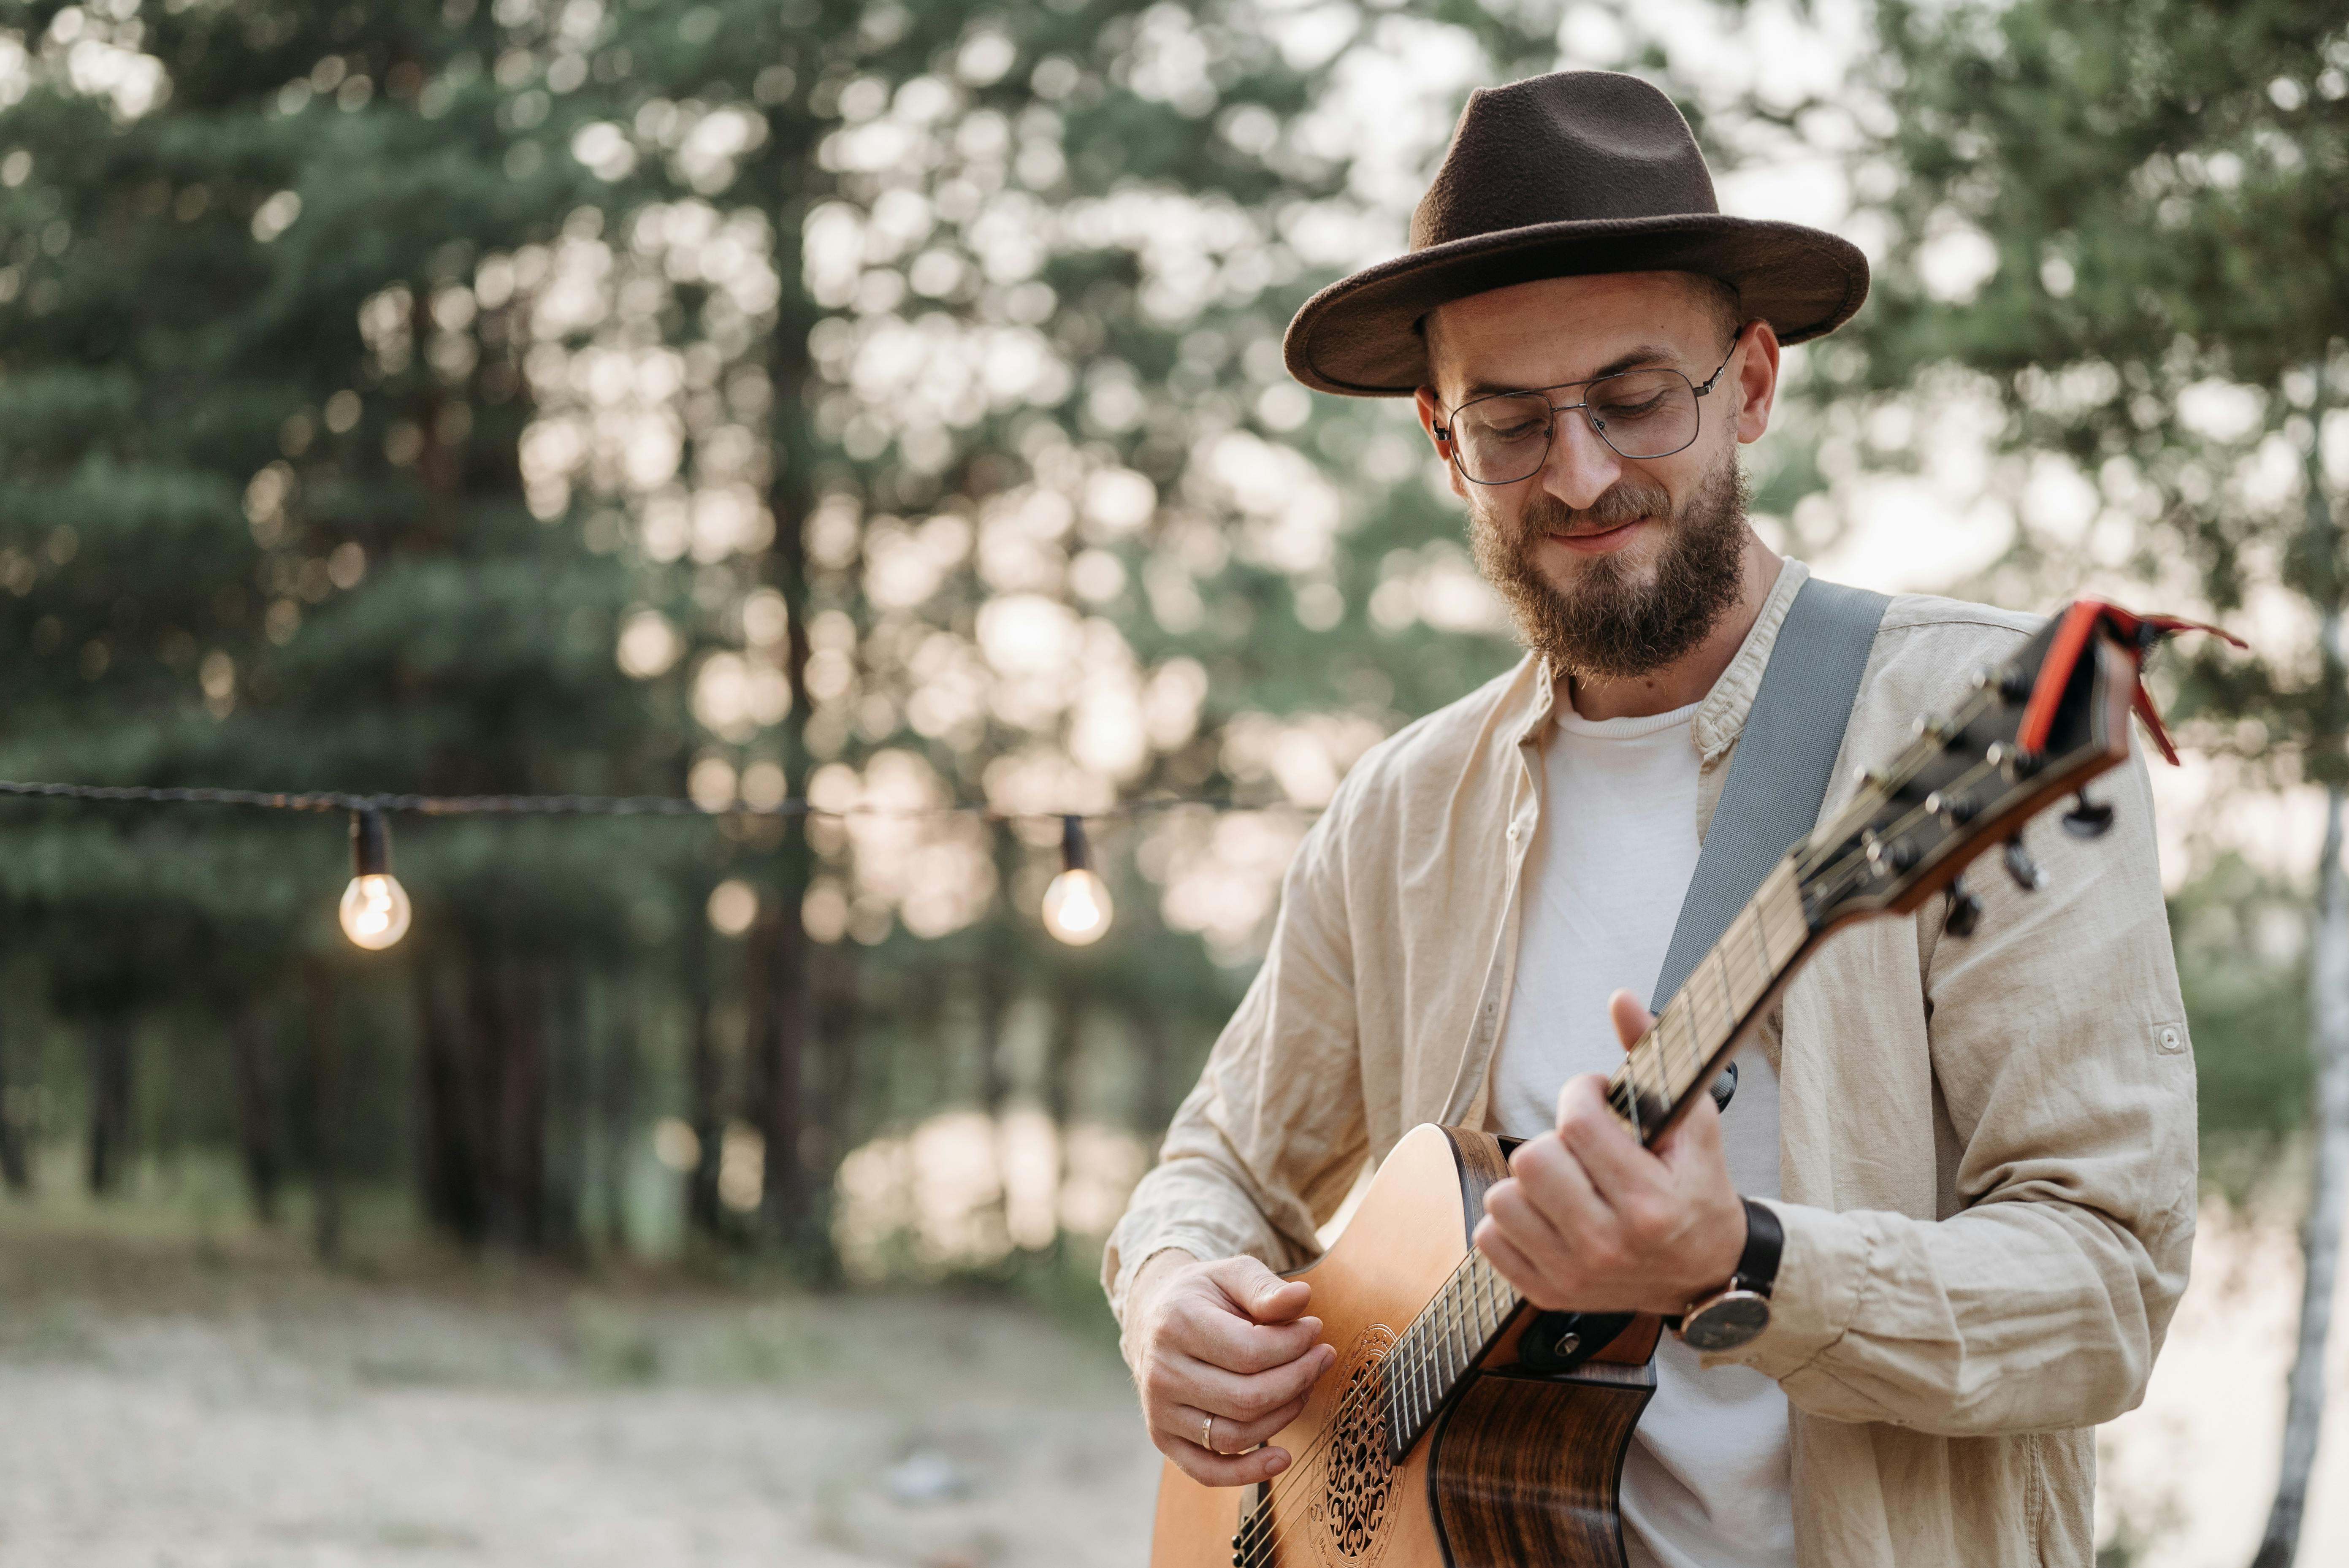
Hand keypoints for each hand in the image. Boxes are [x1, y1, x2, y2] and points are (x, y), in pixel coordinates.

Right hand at [1123, 1249, 1336, 1486]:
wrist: (1155, 1317)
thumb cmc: (1205, 1296)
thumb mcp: (1232, 1274)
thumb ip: (1265, 1288)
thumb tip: (1302, 1298)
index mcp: (1176, 1323)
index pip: (1250, 1351)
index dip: (1295, 1345)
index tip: (1315, 1330)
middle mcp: (1161, 1371)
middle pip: (1247, 1398)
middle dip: (1298, 1380)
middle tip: (1321, 1357)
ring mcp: (1159, 1410)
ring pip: (1234, 1435)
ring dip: (1284, 1416)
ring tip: (1305, 1388)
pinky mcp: (1163, 1438)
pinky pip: (1207, 1471)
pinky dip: (1248, 1473)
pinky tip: (1282, 1458)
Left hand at [1474, 989, 1747, 1313]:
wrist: (1706, 1277)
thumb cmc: (1698, 1195)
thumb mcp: (1694, 1126)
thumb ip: (1655, 1058)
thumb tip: (1622, 1000)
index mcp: (1647, 1204)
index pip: (1577, 1123)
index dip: (1579, 1093)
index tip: (1594, 1095)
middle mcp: (1607, 1245)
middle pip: (1532, 1159)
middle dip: (1555, 1139)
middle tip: (1581, 1146)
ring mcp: (1572, 1274)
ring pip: (1503, 1198)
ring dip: (1529, 1181)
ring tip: (1566, 1182)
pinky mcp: (1545, 1293)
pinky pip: (1488, 1237)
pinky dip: (1511, 1219)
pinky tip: (1548, 1213)